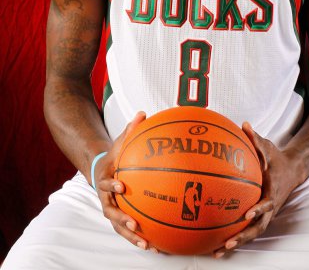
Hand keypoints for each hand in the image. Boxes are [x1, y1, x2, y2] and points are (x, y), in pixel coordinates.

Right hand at [94, 111, 157, 251]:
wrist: (102, 171)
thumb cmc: (115, 156)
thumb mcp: (120, 142)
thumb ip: (130, 129)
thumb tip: (142, 112)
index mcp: (105, 180)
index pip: (106, 184)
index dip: (112, 186)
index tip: (121, 186)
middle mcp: (106, 199)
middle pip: (111, 212)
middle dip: (122, 220)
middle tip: (134, 224)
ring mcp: (112, 210)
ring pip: (119, 227)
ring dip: (131, 237)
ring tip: (146, 244)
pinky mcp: (120, 218)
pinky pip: (129, 231)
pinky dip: (140, 238)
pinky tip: (157, 246)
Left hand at [213, 122, 302, 257]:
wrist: (292, 170)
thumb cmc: (277, 157)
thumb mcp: (268, 146)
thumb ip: (256, 138)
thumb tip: (244, 124)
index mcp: (273, 192)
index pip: (267, 204)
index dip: (258, 210)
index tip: (246, 214)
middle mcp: (270, 207)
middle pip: (258, 227)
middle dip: (243, 237)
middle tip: (228, 243)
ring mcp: (266, 214)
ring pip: (252, 234)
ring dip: (237, 243)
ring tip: (217, 252)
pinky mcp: (260, 217)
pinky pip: (247, 230)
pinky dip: (235, 238)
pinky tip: (216, 244)